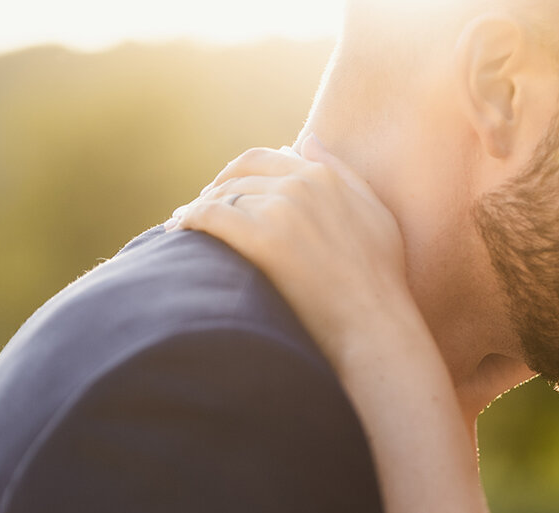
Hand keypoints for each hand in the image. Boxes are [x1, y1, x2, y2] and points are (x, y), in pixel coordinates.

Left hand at [169, 137, 497, 512]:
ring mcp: (284, 209)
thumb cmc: (382, 281)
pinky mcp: (263, 237)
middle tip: (198, 211)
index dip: (241, 173)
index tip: (226, 191)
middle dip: (215, 187)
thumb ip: (342, 173)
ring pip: (223, 194)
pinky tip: (176, 234)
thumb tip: (304, 140)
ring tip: (182, 227)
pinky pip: (210, 216)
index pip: (269, 158)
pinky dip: (189, 221)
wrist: (376, 326)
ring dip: (198, 206)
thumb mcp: (375, 215)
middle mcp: (304, 183)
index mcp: (328, 177)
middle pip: (240, 173)